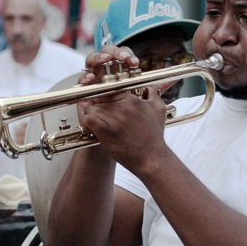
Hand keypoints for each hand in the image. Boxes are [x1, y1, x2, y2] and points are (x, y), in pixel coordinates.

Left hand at [76, 47, 167, 174]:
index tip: (105, 105)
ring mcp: (114, 119)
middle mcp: (123, 107)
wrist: (152, 158)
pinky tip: (92, 127)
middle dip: (97, 106)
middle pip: (98, 98)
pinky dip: (88, 122)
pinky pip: (89, 119)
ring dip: (92, 115)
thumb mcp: (158, 110)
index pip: (109, 89)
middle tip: (99, 115)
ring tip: (97, 123)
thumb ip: (153, 93)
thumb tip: (149, 87)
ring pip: (91, 108)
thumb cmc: (155, 135)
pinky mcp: (106, 132)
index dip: (104, 97)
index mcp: (132, 99)